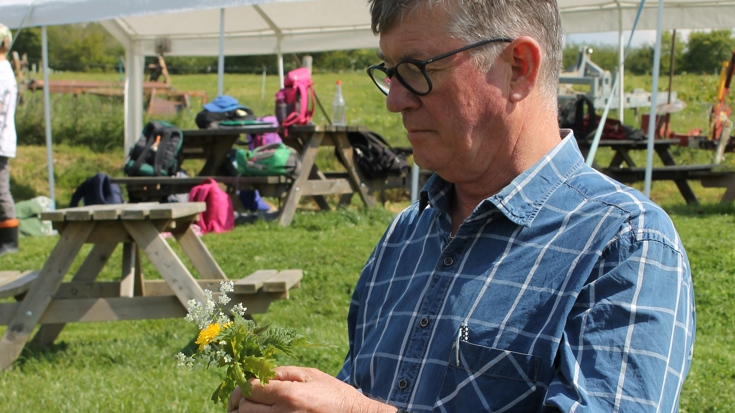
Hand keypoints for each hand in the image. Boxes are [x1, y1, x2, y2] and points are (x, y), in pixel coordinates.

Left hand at [227, 366, 395, 412]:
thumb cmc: (332, 393)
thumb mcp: (309, 375)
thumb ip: (282, 373)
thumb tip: (258, 372)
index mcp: (287, 394)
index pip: (249, 389)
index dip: (241, 386)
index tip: (243, 386)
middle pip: (244, 409)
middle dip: (240, 402)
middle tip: (241, 399)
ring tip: (248, 408)